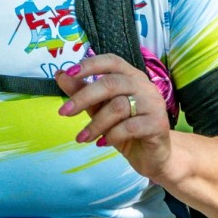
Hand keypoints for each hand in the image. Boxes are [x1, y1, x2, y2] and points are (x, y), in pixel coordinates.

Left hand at [56, 53, 175, 181]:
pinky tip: (102, 143)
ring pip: (118, 107)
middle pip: (111, 84)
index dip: (89, 65)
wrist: (151, 156)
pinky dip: (111, 136)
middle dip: (83, 97)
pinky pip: (129, 127)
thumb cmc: (124, 128)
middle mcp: (144, 85)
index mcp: (131, 76)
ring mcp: (153, 104)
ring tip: (82, 137)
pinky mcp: (157, 124)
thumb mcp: (99, 109)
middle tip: (63, 112)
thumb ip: (82, 91)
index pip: (111, 61)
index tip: (68, 74)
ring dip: (95, 124)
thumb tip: (60, 75)